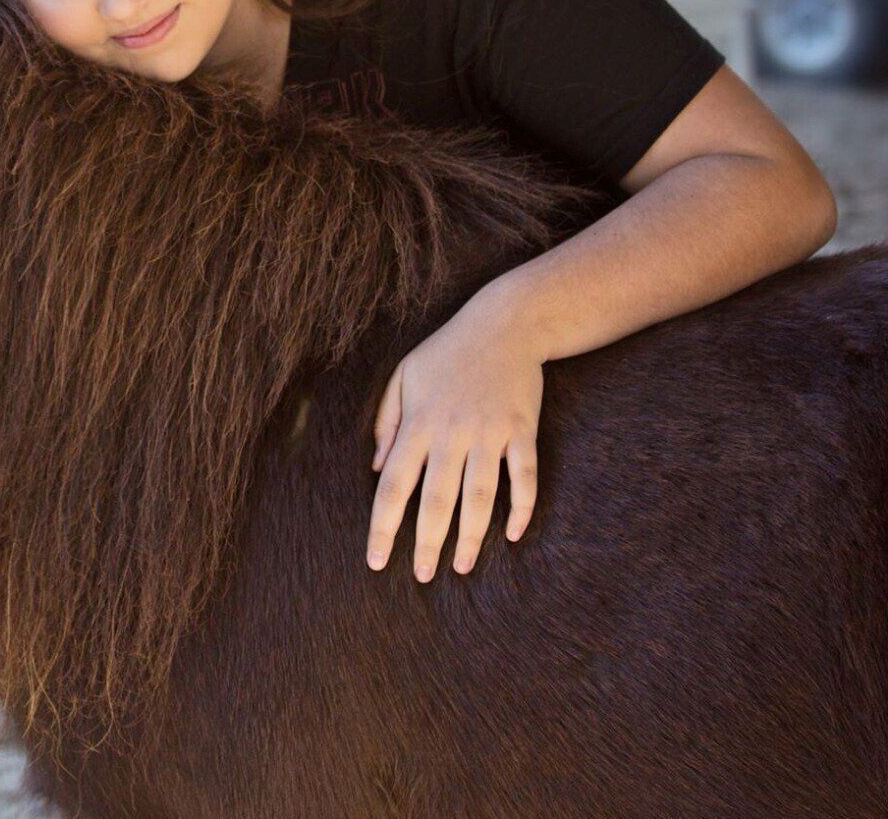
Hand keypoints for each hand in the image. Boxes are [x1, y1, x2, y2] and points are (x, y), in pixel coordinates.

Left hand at [366, 294, 544, 580]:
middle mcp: (452, 433)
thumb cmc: (446, 353)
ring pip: (479, 497)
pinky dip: (521, 508)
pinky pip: (524, 477)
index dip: (383, 526)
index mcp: (418, 424)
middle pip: (436, 501)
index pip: (393, 486)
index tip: (376, 560)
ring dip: (471, 536)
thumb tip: (376, 469)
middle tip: (422, 576)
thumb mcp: (402, 378)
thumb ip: (386, 423)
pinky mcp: (523, 432)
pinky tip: (512, 536)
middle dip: (426, 544)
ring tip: (460, 567)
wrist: (506, 324)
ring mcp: (490, 434)